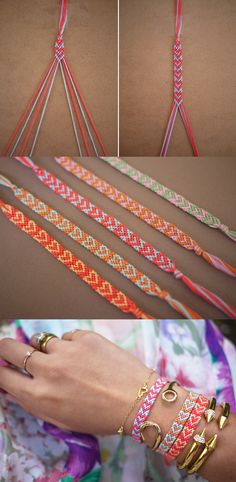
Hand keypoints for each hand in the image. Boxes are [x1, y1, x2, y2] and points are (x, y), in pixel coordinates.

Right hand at [0, 329, 150, 433]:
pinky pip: (67, 337)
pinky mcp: (84, 336)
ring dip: (49, 350)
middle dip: (5, 348)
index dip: (0, 370)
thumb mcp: (61, 419)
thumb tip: (16, 386)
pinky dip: (72, 345)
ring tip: (69, 361)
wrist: (139, 400)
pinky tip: (87, 358)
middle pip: (10, 347)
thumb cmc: (100, 416)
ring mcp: (65, 350)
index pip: (2, 375)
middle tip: (10, 350)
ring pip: (42, 341)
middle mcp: (47, 370)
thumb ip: (35, 402)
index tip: (2, 366)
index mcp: (39, 396)